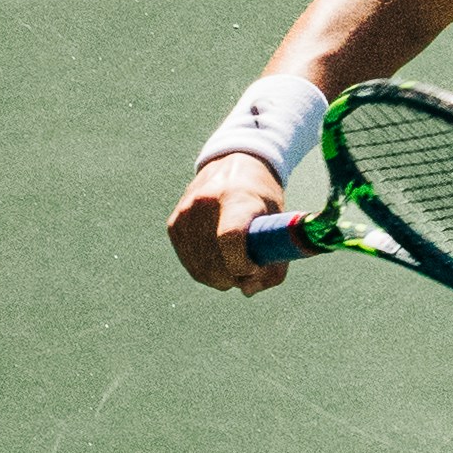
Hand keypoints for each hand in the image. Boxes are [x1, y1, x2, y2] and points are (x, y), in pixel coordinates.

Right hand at [165, 152, 293, 294]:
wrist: (235, 162)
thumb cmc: (262, 197)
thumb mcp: (279, 220)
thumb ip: (275, 261)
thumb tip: (248, 291)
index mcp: (236, 197)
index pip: (231, 238)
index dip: (243, 265)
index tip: (254, 267)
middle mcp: (204, 203)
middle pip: (214, 262)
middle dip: (235, 278)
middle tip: (249, 271)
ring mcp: (185, 213)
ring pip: (200, 270)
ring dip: (221, 278)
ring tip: (236, 264)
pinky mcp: (174, 224)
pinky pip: (191, 264)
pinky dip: (207, 270)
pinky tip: (221, 258)